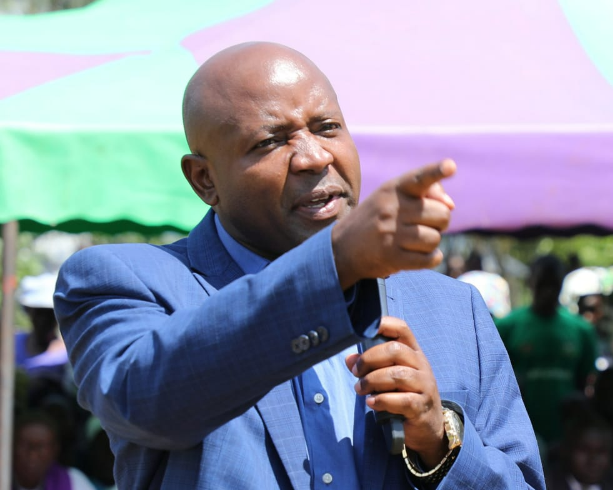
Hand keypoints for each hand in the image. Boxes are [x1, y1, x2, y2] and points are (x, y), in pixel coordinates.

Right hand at [332, 159, 455, 289]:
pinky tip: (417, 255)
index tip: (451, 166)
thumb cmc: (377, 218)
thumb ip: (427, 192)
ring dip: (431, 242)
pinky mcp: (392, 258)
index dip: (437, 171)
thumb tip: (451, 206)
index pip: (420, 178)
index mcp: (394, 189)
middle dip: (439, 222)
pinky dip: (431, 258)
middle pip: (442, 214)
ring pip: (435, 238)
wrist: (343, 247)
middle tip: (421, 225)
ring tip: (413, 240)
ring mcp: (391, 234)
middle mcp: (392, 209)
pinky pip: (430, 259)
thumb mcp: (393, 196)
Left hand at [345, 316, 447, 467]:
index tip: (364, 330)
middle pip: (395, 350)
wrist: (428, 427)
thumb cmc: (405, 395)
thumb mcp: (388, 378)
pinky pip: (402, 400)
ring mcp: (424, 386)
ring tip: (361, 389)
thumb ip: (370, 366)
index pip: (402, 329)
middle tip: (357, 372)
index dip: (384, 324)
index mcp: (413, 353)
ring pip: (398, 374)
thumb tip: (350, 359)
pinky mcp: (421, 407)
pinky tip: (372, 403)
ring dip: (372, 381)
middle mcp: (421, 365)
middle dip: (369, 359)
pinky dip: (382, 400)